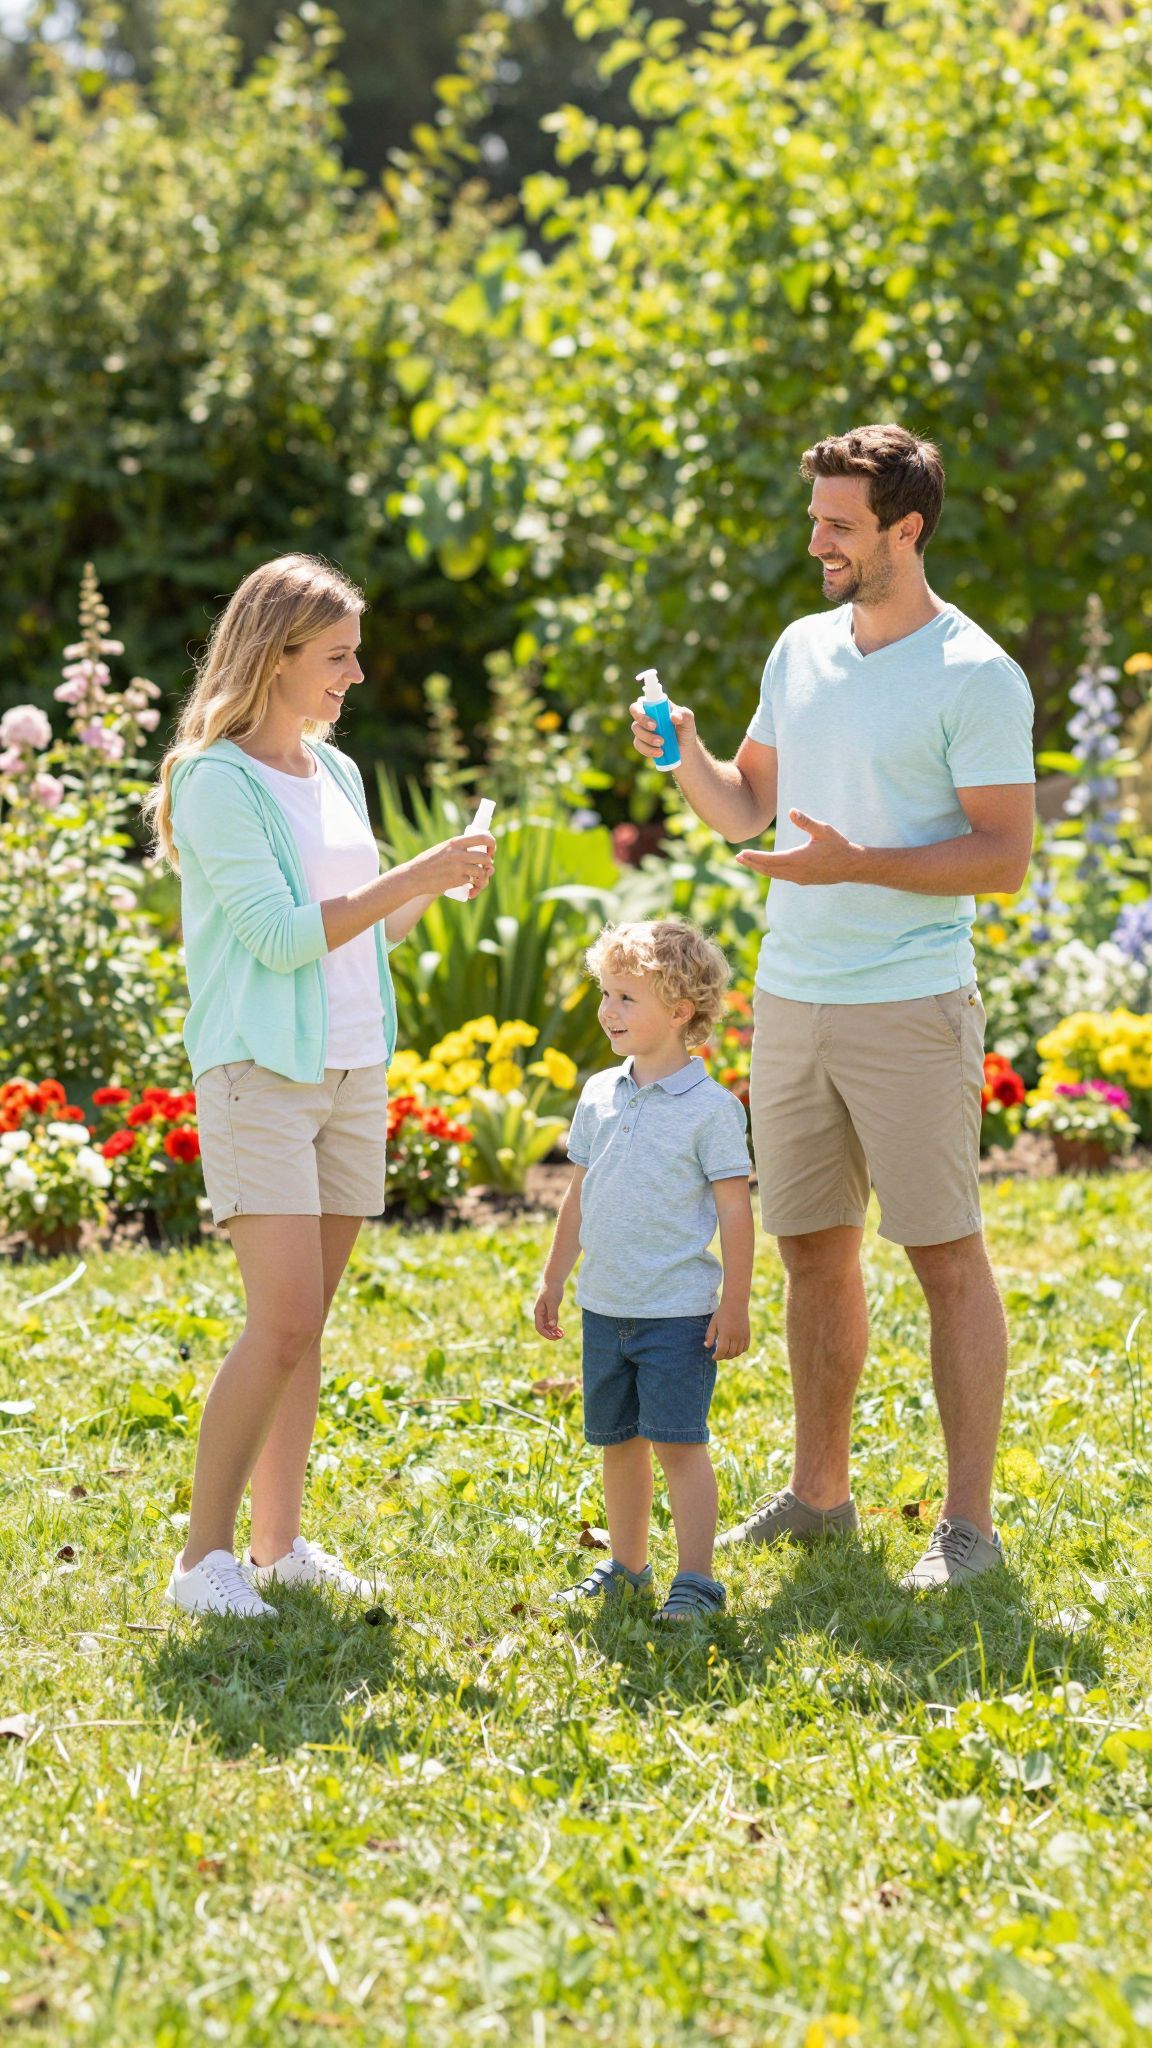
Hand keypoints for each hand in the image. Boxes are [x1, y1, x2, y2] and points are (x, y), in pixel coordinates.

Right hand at [413, 831, 496, 898]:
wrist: (414, 877)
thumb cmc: (429, 863)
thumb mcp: (443, 848)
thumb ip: (458, 849)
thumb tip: (479, 854)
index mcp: (456, 842)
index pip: (484, 837)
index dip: (492, 845)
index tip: (490, 852)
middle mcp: (459, 853)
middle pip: (486, 858)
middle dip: (489, 865)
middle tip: (485, 870)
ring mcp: (458, 867)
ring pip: (482, 872)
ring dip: (484, 879)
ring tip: (478, 883)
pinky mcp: (457, 880)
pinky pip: (473, 883)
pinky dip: (475, 889)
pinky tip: (471, 893)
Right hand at [534, 1282, 564, 1340]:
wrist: (553, 1281)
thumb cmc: (552, 1290)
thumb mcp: (553, 1302)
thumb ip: (552, 1314)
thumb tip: (553, 1326)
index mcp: (538, 1312)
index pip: (539, 1327)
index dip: (546, 1334)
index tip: (555, 1337)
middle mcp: (540, 1314)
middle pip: (543, 1329)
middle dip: (551, 1334)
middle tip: (561, 1337)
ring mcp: (544, 1313)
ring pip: (547, 1327)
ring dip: (553, 1332)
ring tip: (562, 1334)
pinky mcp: (549, 1311)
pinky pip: (551, 1322)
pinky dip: (555, 1327)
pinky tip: (561, 1330)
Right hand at [628, 696, 696, 762]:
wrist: (685, 750)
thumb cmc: (686, 730)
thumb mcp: (688, 720)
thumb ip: (684, 715)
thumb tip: (673, 716)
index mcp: (655, 706)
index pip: (641, 703)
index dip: (640, 710)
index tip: (652, 721)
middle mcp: (646, 715)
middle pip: (635, 714)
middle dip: (644, 722)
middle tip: (655, 728)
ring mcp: (642, 729)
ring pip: (636, 731)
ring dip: (648, 738)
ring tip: (662, 744)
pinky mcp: (642, 742)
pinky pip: (638, 745)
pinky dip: (648, 750)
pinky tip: (659, 753)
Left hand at [705, 1302, 749, 1360]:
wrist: (735, 1303)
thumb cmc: (722, 1313)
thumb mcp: (713, 1323)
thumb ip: (710, 1335)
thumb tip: (707, 1347)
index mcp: (725, 1334)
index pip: (722, 1351)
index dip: (717, 1356)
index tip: (713, 1357)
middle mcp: (735, 1336)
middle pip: (730, 1353)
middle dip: (723, 1357)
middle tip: (719, 1356)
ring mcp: (742, 1336)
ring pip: (738, 1352)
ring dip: (731, 1355)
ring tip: (726, 1354)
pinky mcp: (747, 1334)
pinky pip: (745, 1347)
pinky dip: (740, 1351)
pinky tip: (735, 1349)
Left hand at [735, 809, 859, 885]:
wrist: (852, 866)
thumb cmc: (838, 846)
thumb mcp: (823, 830)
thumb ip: (806, 822)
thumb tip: (791, 811)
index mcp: (798, 859)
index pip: (770, 859)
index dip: (755, 857)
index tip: (742, 853)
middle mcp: (796, 872)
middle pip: (768, 869)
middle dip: (752, 863)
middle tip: (738, 858)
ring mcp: (800, 878)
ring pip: (775, 875)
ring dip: (760, 868)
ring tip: (749, 862)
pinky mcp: (804, 881)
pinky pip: (783, 877)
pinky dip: (772, 873)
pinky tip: (768, 868)